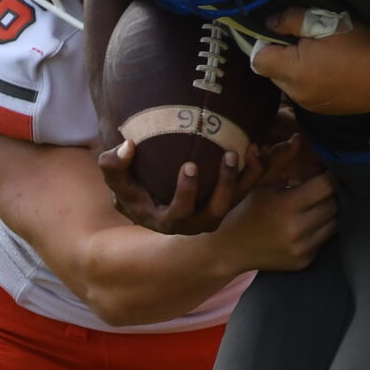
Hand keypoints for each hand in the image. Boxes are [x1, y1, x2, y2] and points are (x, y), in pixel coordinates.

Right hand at [97, 137, 263, 234]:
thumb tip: (127, 146)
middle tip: (229, 155)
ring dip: (246, 178)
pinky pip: (244, 190)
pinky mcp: (226, 201)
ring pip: (235, 201)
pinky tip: (256, 146)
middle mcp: (193, 223)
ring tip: (250, 150)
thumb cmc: (131, 185)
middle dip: (226, 185)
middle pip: (215, 212)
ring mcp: (211, 213)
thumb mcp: (116, 179)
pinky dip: (253, 172)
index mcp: (166, 221)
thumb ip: (113, 164)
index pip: (179, 213)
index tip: (191, 166)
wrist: (148, 196)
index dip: (187, 193)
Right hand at [213, 150, 337, 271]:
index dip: (329, 176)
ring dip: (326, 213)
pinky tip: (304, 226)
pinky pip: (324, 241)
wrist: (229, 250)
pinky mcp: (304, 261)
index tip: (323, 174)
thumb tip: (298, 138)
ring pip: (333, 223)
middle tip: (317, 190)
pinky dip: (318, 231)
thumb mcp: (259, 183)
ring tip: (311, 207)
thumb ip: (280, 160)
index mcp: (287, 205)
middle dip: (328, 195)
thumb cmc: (244, 211)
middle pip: (334, 204)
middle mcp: (298, 228)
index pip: (327, 185)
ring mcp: (302, 248)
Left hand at [250, 7, 369, 115]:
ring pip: (288, 84)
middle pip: (271, 73)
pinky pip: (304, 94)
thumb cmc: (359, 46)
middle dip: (280, 56)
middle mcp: (295, 93)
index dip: (263, 43)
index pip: (258, 59)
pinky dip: (308, 82)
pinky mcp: (322, 110)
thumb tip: (270, 24)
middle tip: (304, 41)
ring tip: (320, 56)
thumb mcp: (325, 23)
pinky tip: (330, 70)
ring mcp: (309, 105)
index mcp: (293, 71)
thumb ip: (291, 20)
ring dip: (294, 70)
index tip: (281, 33)